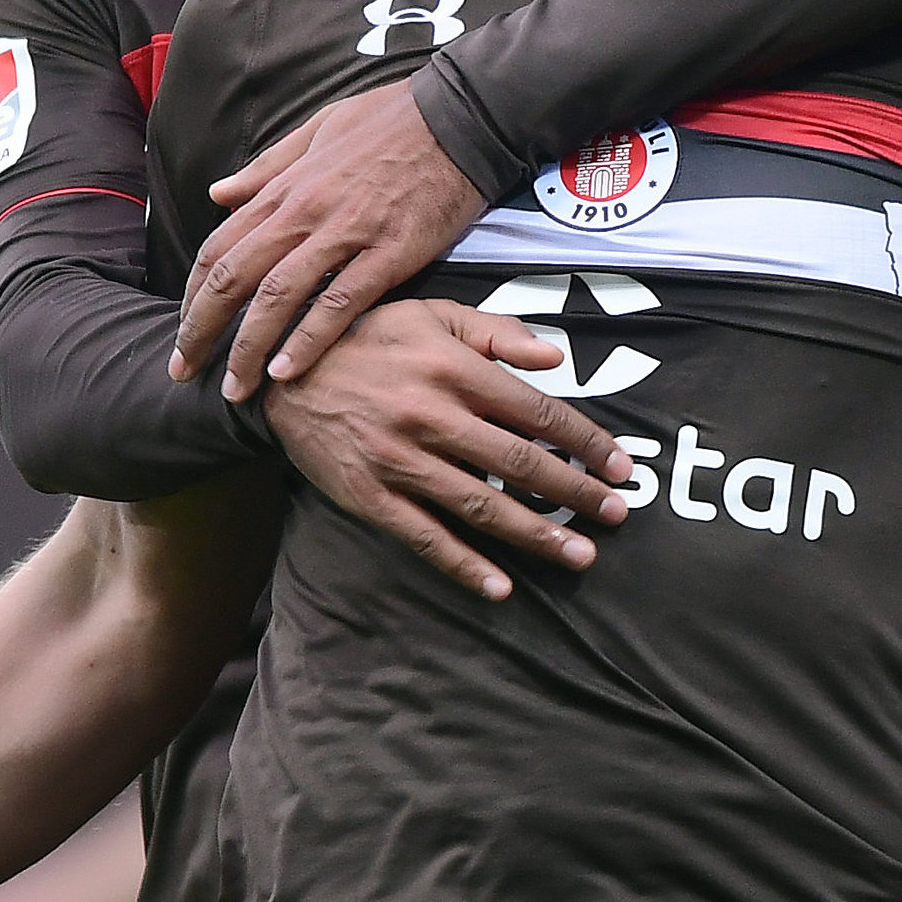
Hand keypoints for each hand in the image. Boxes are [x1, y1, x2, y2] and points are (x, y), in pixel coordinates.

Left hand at [173, 86, 484, 398]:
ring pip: (278, 298)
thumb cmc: (391, 119)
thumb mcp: (316, 129)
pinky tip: (288, 373)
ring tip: (235, 390)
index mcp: (284, 188)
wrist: (461, 116)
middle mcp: (303, 213)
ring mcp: (345, 233)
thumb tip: (219, 192)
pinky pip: (339, 303)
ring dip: (248, 349)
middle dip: (202, 332)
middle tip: (185, 371)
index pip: (219, 250)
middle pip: (234, 280)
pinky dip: (309, 341)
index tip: (183, 331)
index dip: (193, 297)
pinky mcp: (388, 253)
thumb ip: (267, 167)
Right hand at [265, 299, 633, 601]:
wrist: (280, 372)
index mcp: (453, 369)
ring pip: (481, 504)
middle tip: (617, 515)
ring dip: (536, 534)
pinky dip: (464, 564)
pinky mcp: (370, 496)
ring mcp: (399, 460)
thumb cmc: (366, 339)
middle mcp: (432, 416)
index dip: (585, 441)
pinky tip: (500, 586)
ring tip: (579, 555)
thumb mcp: (430, 315)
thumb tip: (555, 356)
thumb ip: (495, 333)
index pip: (537, 411)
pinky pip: (425, 537)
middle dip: (576, 492)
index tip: (621, 465)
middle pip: (520, 463)